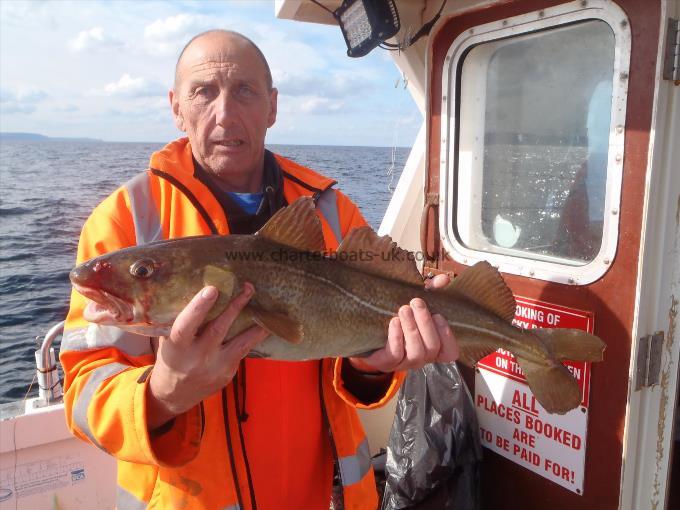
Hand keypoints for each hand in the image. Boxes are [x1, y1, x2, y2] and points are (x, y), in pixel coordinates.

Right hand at [147, 284, 268, 429]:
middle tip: (248, 287)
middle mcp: (196, 358)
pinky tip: (264, 324)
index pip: (186, 325)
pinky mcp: (228, 373)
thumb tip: (198, 288)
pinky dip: (254, 337)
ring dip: (255, 325)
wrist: (174, 395)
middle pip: (218, 329)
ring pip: (240, 344)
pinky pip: (243, 351)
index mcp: (177, 347)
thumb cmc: (172, 358)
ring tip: (268, 309)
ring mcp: (214, 368)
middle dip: (235, 307)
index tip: (212, 289)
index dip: (198, 307)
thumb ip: (181, 320)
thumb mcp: (169, 340)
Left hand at [348, 273, 458, 372]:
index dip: (447, 335)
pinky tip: (394, 321)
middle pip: (432, 347)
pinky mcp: (387, 363)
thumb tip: (444, 279)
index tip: (438, 315)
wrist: (368, 332)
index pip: (450, 352)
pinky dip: (396, 337)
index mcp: (433, 346)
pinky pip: (395, 355)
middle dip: (425, 323)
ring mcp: (405, 363)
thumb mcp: (417, 304)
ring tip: (404, 309)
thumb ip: (432, 292)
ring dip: (411, 329)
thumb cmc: (400, 317)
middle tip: (416, 302)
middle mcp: (422, 358)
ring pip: (416, 353)